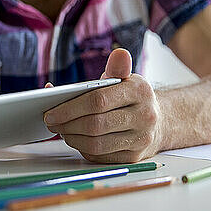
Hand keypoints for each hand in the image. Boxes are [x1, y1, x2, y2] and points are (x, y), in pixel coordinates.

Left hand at [43, 49, 162, 162]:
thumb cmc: (132, 99)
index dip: (70, 108)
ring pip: (96, 144)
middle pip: (95, 125)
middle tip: (51, 122)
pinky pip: (101, 156)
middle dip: (66, 125)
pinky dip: (82, 149)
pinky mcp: (134, 157)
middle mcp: (145, 116)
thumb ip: (116, 68)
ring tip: (61, 130)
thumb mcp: (126, 79)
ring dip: (72, 138)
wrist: (159, 122)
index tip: (50, 112)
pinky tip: (76, 139)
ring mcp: (141, 139)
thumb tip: (119, 53)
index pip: (98, 100)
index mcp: (139, 91)